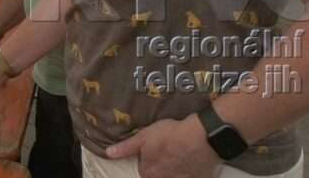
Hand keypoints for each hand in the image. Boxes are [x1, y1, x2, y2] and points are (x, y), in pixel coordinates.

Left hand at [106, 114, 220, 177]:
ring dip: (173, 169)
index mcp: (149, 172)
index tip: (152, 150)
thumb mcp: (144, 136)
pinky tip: (191, 159)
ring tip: (178, 155)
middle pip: (156, 175)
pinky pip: (189, 175)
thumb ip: (126, 148)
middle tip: (166, 151)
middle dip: (159, 167)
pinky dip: (188, 170)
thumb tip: (108, 154)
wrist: (200, 137)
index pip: (143, 170)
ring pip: (172, 176)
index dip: (146, 159)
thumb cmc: (169, 134)